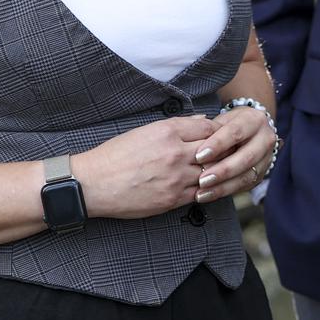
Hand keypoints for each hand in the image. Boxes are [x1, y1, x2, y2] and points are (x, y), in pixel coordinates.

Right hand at [72, 116, 221, 220]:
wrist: (92, 184)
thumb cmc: (115, 155)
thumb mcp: (144, 131)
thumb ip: (177, 126)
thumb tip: (203, 120)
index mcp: (167, 132)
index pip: (209, 127)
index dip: (218, 130)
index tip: (220, 133)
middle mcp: (175, 154)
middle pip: (216, 149)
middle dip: (224, 149)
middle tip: (227, 150)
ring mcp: (176, 178)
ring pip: (211, 172)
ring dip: (216, 170)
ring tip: (217, 168)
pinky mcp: (172, 199)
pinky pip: (199, 193)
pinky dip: (205, 188)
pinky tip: (203, 184)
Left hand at [191, 103, 278, 203]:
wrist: (248, 132)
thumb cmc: (228, 125)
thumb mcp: (220, 121)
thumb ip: (209, 131)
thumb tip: (191, 145)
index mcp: (255, 120)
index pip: (236, 132)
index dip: (217, 144)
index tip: (198, 155)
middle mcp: (266, 139)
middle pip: (246, 157)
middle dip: (223, 170)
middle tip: (202, 179)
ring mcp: (266, 158)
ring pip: (247, 175)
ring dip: (223, 185)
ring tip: (202, 192)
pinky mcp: (261, 174)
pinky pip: (244, 186)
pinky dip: (225, 191)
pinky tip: (209, 195)